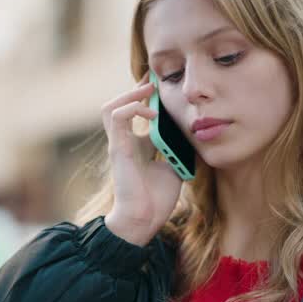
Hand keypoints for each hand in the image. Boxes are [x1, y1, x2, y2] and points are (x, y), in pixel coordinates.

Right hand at [100, 77, 184, 245]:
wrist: (144, 219)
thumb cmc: (157, 198)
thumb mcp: (174, 166)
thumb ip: (177, 148)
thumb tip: (192, 132)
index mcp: (137, 145)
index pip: (135, 112)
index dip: (146, 96)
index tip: (161, 84)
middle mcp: (125, 141)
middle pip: (119, 104)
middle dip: (135, 89)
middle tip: (154, 81)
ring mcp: (119, 144)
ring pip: (110, 107)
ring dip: (129, 95)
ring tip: (148, 91)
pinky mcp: (118, 148)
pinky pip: (117, 117)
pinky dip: (133, 108)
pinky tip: (151, 113)